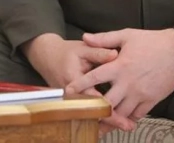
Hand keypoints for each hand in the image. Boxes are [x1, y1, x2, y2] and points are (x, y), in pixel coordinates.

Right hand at [21, 33, 137, 132]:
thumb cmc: (66, 52)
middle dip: (109, 120)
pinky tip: (112, 121)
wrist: (47, 57)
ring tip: (124, 125)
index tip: (122, 114)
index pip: (91, 97)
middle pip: (91, 111)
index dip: (107, 106)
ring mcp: (70, 101)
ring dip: (106, 121)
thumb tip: (116, 54)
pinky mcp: (72, 103)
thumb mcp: (83, 48)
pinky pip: (85, 112)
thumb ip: (99, 52)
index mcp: (73, 79)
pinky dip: (99, 116)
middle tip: (127, 125)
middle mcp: (70, 94)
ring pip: (88, 115)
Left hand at [65, 28, 173, 125]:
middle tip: (82, 117)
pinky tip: (121, 120)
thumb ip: (104, 39)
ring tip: (99, 125)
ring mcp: (140, 93)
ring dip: (110, 119)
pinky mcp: (152, 100)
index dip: (80, 85)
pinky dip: (128, 119)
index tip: (68, 91)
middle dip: (94, 112)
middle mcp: (128, 82)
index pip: (95, 78)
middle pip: (107, 103)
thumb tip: (85, 37)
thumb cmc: (152, 41)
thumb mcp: (127, 35)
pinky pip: (137, 115)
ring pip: (121, 113)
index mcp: (120, 66)